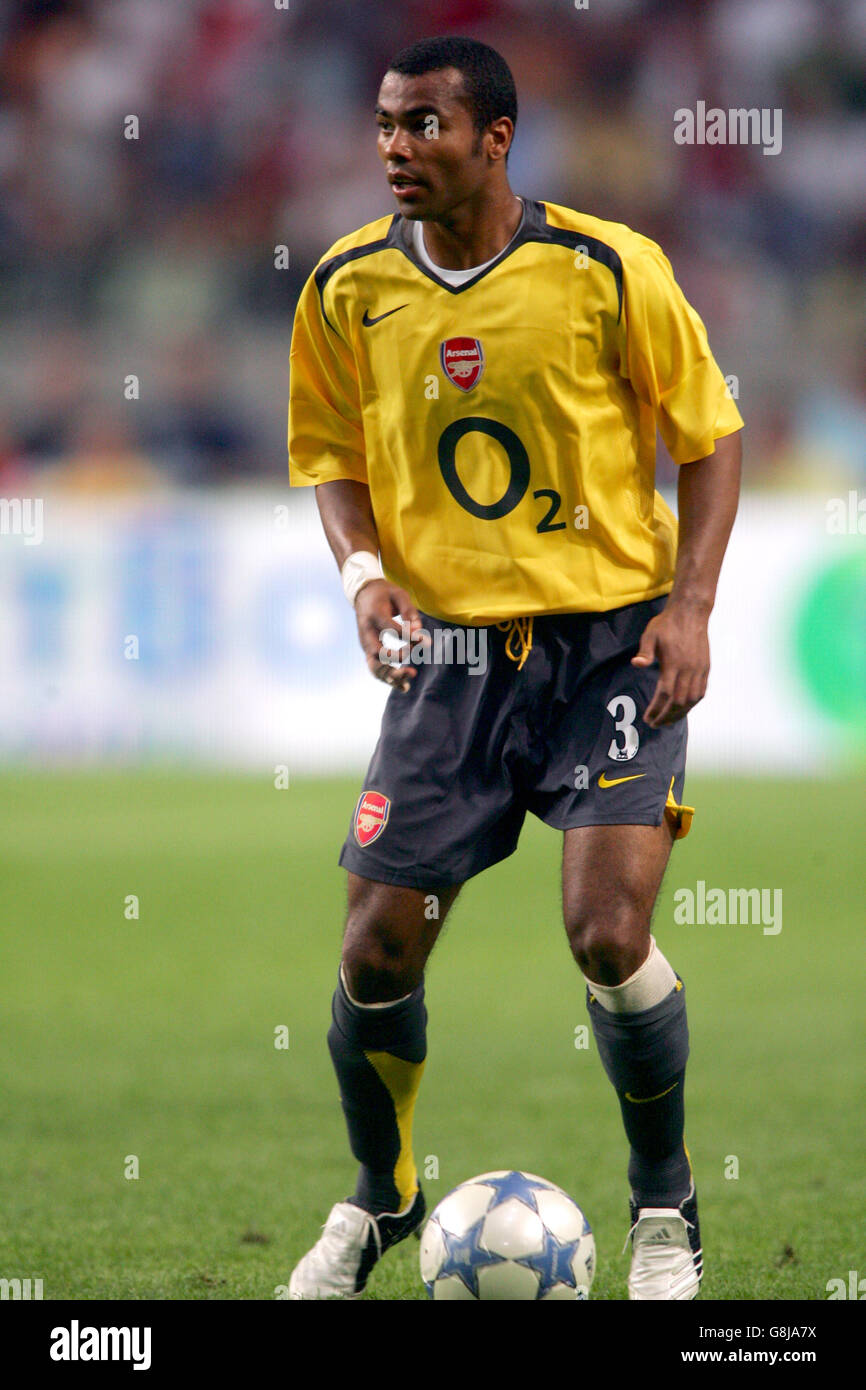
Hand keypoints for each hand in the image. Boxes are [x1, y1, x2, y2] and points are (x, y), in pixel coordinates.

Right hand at [354, 580, 428, 692]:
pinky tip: (405, 687)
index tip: (424, 640)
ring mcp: (365, 644)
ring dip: (392, 675)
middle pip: (377, 654)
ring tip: (411, 676)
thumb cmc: (385, 594)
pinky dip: (389, 679)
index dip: (409, 637)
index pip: (391, 630)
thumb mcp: (399, 595)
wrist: (363, 595)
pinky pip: (376, 669)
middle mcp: (366, 633)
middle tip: (413, 664)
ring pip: (374, 666)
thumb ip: (410, 612)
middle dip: (396, 661)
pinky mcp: (368, 651)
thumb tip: (419, 631)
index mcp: (374, 616)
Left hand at [631, 601, 709, 727]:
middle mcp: (688, 669)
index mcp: (674, 663)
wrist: (691, 613)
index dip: (656, 709)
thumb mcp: (651, 634)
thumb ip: (645, 651)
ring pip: (692, 699)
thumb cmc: (667, 624)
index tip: (648, 718)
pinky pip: (701, 691)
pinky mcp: (705, 668)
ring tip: (668, 720)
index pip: (665, 693)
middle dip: (667, 716)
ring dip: (680, 713)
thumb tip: (636, 664)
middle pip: (679, 701)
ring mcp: (699, 669)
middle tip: (656, 724)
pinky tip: (683, 708)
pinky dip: (692, 703)